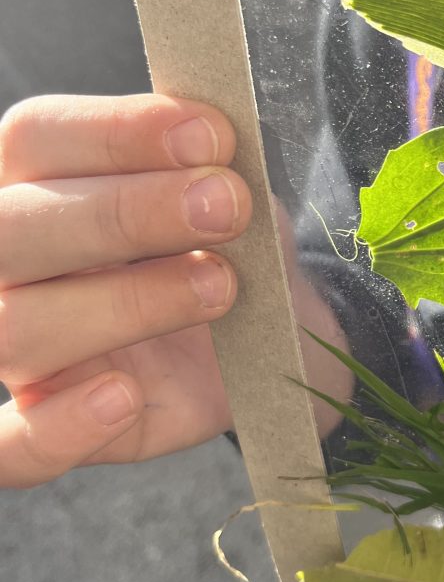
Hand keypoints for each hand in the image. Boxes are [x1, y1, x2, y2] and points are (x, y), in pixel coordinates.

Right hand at [0, 94, 253, 486]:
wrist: (278, 325)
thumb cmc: (231, 237)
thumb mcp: (228, 184)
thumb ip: (204, 158)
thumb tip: (203, 135)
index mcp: (35, 174)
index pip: (36, 137)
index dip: (119, 133)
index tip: (213, 138)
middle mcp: (6, 257)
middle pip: (11, 230)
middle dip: (124, 212)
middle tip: (226, 207)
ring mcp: (19, 344)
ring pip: (18, 328)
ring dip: (127, 303)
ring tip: (220, 287)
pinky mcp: (47, 425)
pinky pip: (11, 448)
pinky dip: (60, 427)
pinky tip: (123, 394)